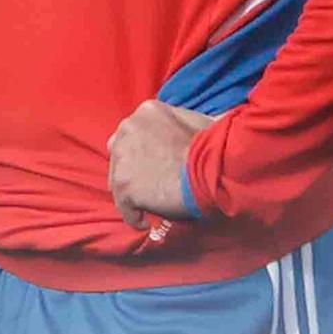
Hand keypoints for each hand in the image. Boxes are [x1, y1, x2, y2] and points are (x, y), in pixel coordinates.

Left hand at [107, 100, 215, 229]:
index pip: (134, 133)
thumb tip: (201, 124)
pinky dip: (134, 216)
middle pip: (119, 154)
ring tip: (147, 205)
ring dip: (131, 193)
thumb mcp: (200, 121)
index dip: (144, 152)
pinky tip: (145, 221)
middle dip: (132, 169)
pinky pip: (124, 207)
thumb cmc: (214, 146)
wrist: (215, 169)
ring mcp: (123, 158)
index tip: (156, 165)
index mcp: (146, 112)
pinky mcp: (124, 185)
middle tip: (150, 185)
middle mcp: (127, 129)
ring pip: (117, 180)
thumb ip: (185, 121)